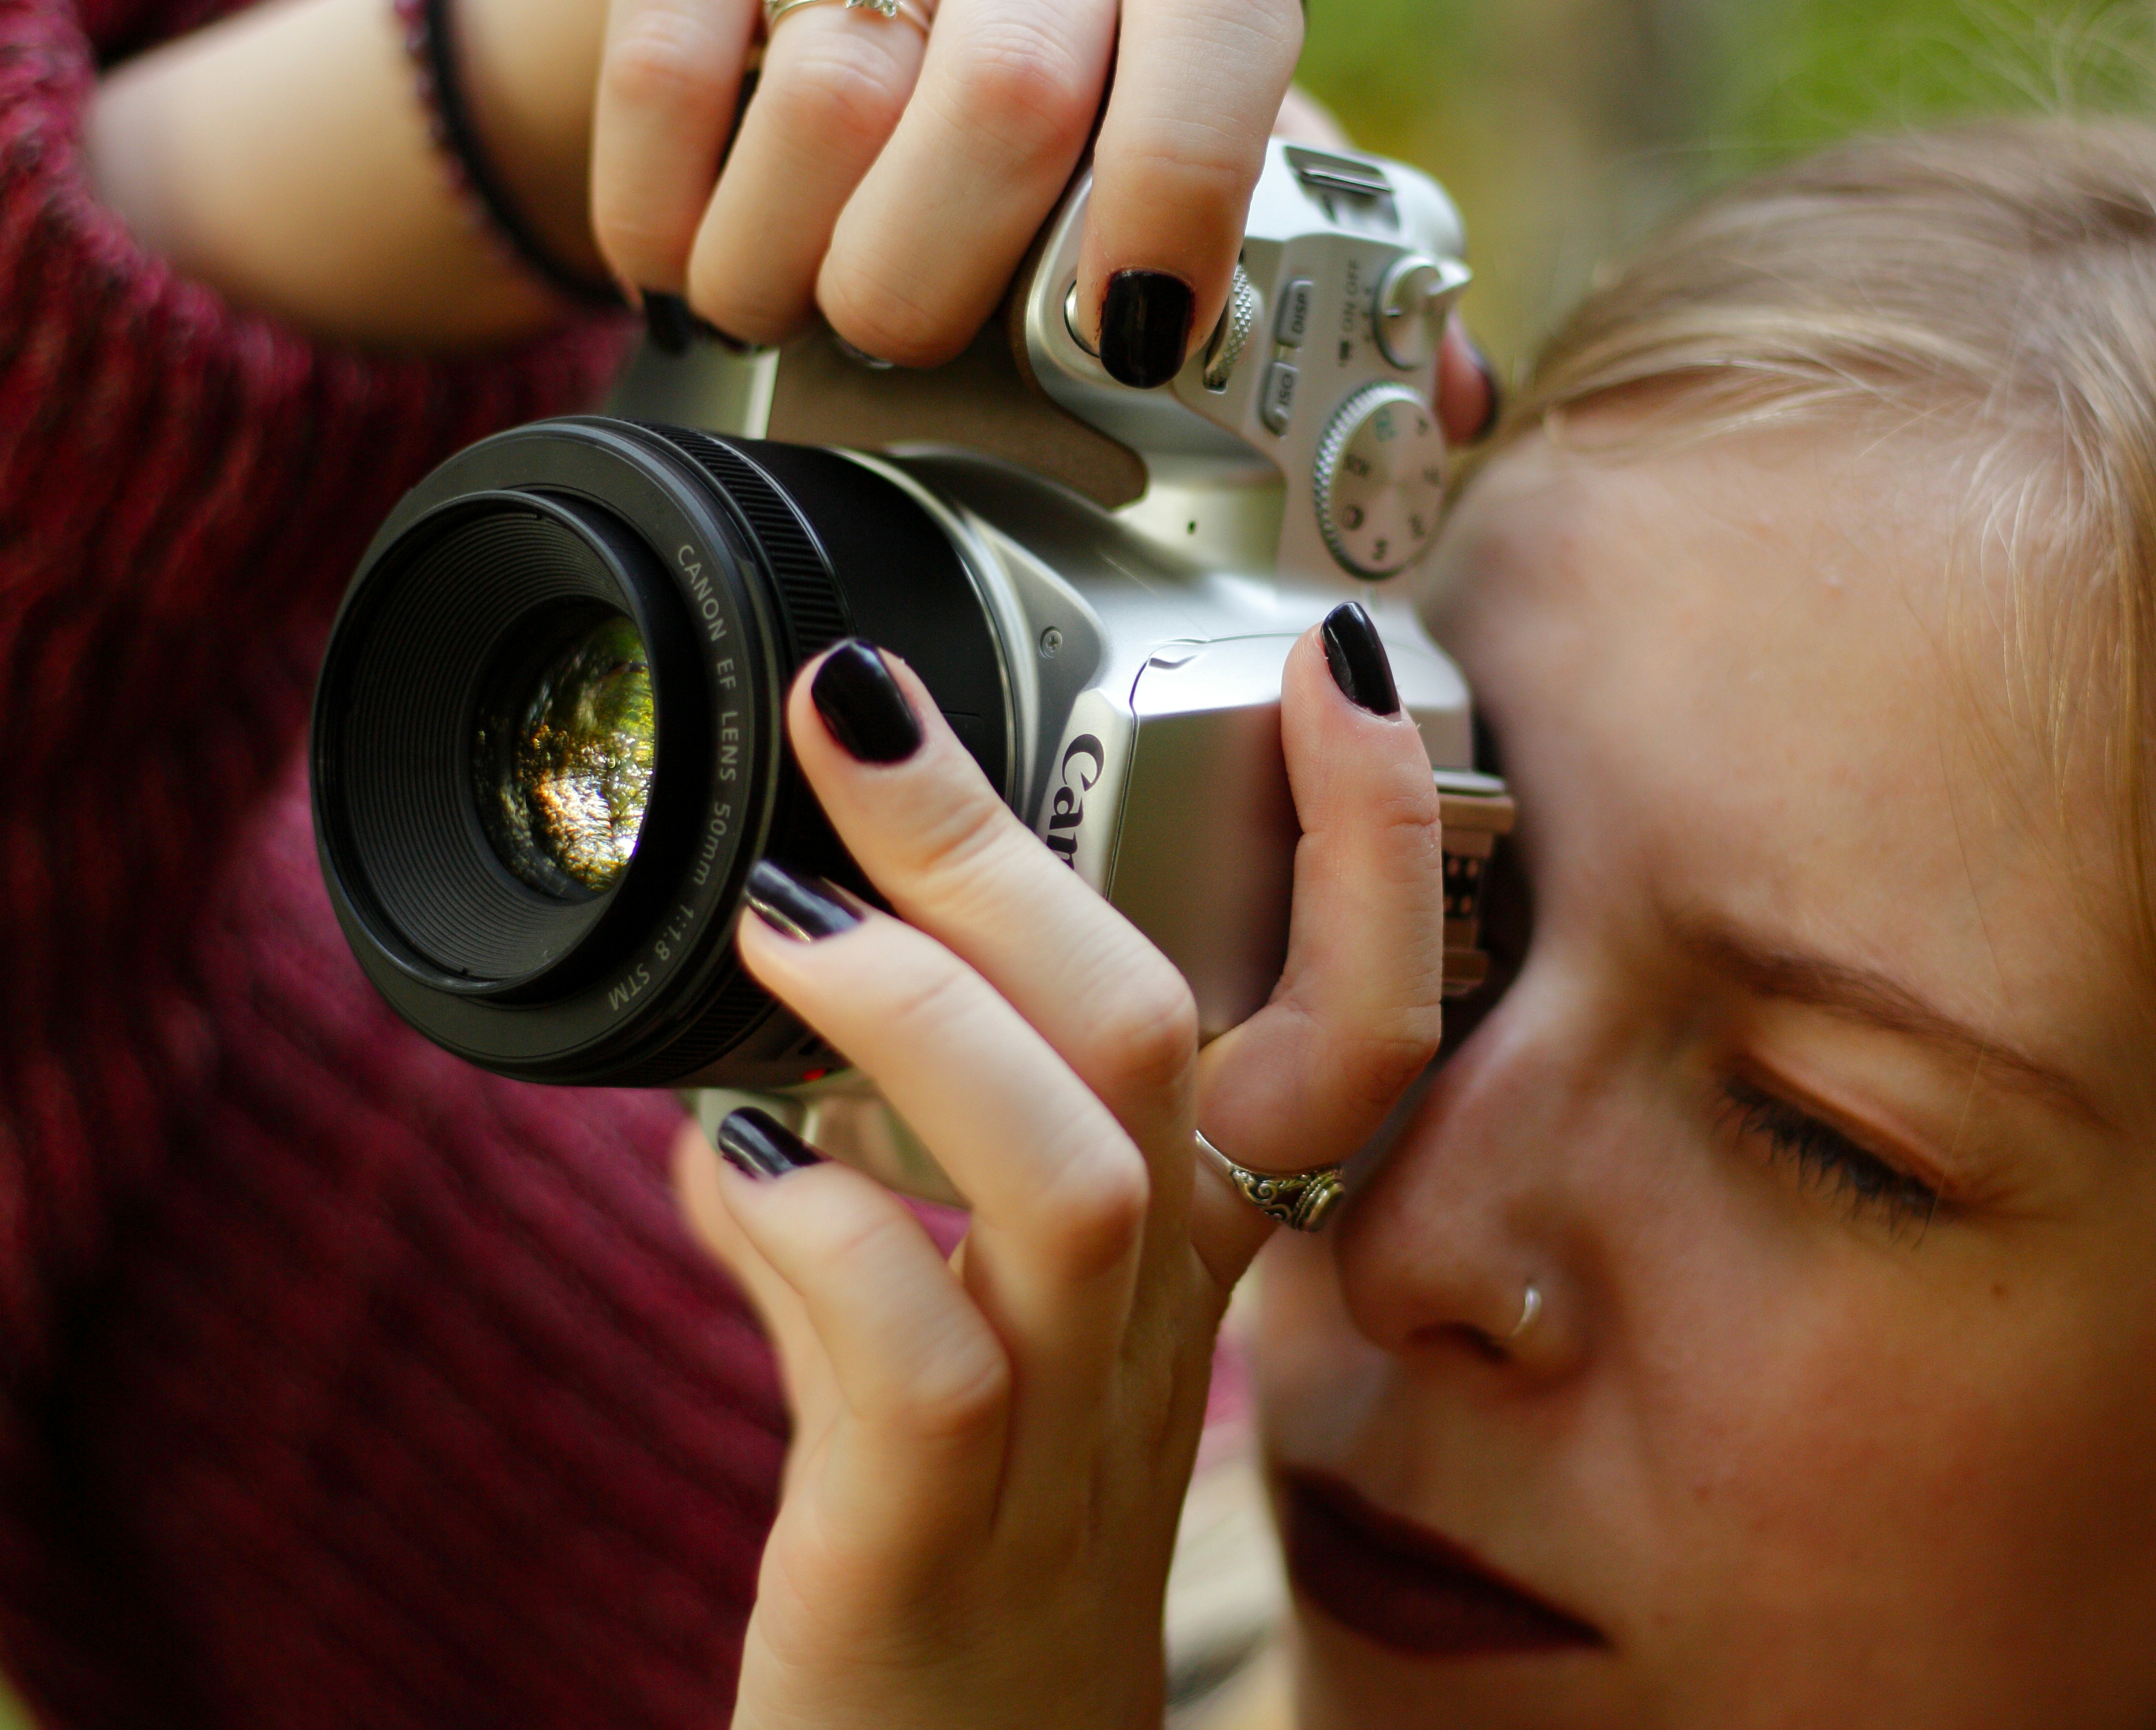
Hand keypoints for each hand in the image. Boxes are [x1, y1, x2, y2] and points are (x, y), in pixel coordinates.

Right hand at [593, 0, 1303, 385]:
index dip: (1176, 194)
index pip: (1211, 34)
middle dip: (951, 281)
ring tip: (800, 299)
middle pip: (1008, 100)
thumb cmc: (1045, 58)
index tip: (1132, 330)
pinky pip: (665, 82)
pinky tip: (696, 261)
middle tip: (916, 333)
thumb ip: (1218, 197)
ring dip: (797, 274)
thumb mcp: (1161, 108)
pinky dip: (666, 220)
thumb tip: (1206, 344)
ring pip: (831, 107)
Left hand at [673, 612, 1441, 1726]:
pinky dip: (804, 1228)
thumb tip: (761, 1088)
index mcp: (1194, 1268)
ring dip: (911, 1015)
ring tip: (779, 926)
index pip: (1359, 1031)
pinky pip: (910, 1352)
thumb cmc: (969, 1548)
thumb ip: (905, 1209)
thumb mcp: (992, 1351)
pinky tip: (722, 1173)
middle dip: (1013, 850)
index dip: (1374, 845)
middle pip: (1164, 1043)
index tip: (1331, 662)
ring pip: (1067, 1174)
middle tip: (863, 718)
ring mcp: (1059, 1439)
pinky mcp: (931, 1535)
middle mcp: (1156, 1334)